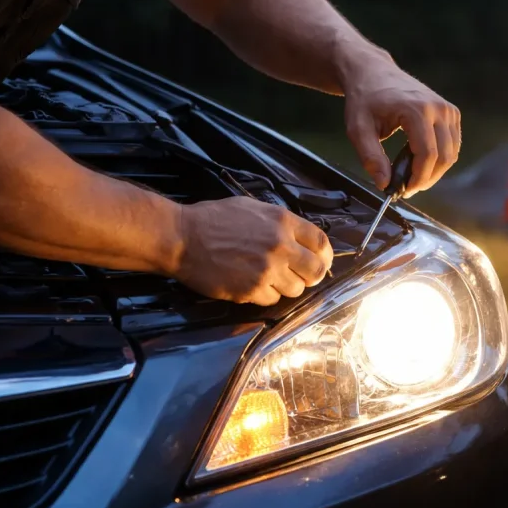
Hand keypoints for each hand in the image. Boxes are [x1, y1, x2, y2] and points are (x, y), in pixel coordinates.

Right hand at [173, 197, 332, 305]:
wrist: (182, 237)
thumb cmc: (213, 219)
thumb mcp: (252, 208)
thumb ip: (279, 223)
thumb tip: (300, 238)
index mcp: (282, 222)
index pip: (322, 243)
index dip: (325, 256)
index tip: (321, 262)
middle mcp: (280, 246)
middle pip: (316, 271)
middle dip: (310, 276)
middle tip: (299, 276)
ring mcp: (267, 270)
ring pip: (296, 289)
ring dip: (286, 286)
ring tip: (268, 278)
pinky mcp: (251, 290)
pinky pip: (272, 300)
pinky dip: (265, 295)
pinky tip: (251, 284)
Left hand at [343, 57, 460, 195]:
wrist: (373, 72)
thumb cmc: (364, 98)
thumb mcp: (357, 129)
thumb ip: (370, 157)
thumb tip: (384, 183)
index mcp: (416, 110)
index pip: (427, 154)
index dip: (418, 178)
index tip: (403, 190)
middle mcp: (438, 108)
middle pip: (444, 157)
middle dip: (427, 178)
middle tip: (407, 188)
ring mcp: (448, 109)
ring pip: (451, 153)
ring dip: (435, 171)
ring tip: (413, 176)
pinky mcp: (451, 112)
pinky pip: (453, 144)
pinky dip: (440, 158)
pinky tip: (420, 161)